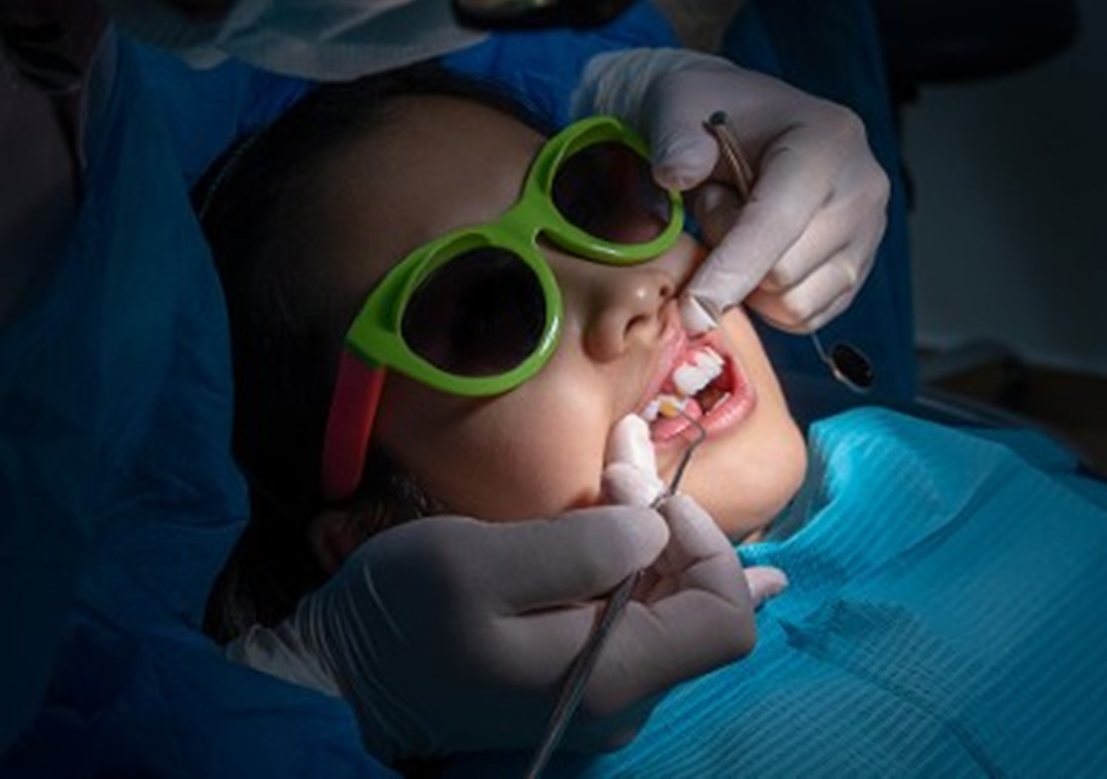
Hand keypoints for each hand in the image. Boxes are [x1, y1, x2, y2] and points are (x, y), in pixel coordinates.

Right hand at [229, 417, 761, 762]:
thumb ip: (579, 549)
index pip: (724, 617)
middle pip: (700, 606)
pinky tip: (620, 509)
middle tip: (621, 449)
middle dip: (670, 520)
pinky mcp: (577, 673)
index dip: (703, 542)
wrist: (342, 664)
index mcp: (606, 679)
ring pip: (667, 604)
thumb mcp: (476, 564)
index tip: (633, 488)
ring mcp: (601, 690)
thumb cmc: (402, 611)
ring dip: (650, 529)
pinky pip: (634, 613)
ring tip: (619, 460)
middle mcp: (620, 697)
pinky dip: (630, 554)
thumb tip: (655, 531)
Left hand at [576, 49, 889, 333]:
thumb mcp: (676, 107)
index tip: (691, 311)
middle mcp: (862, 188)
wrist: (740, 124)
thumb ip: (674, 139)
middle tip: (718, 204)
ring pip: (793, 305)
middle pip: (784, 274)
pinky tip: (757, 252)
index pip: (779, 222)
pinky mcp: (857, 269)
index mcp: (826, 141)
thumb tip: (678, 174)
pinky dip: (768, 301)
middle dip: (730, 257)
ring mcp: (868, 232)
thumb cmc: (706, 115)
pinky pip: (803, 318)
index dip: (731, 271)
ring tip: (739, 223)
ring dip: (749, 281)